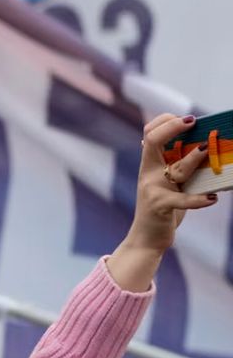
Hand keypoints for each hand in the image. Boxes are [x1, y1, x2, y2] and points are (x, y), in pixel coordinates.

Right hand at [110, 113, 218, 289]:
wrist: (147, 238)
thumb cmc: (164, 207)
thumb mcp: (169, 182)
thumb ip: (179, 165)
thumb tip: (206, 146)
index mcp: (150, 164)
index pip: (150, 133)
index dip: (166, 121)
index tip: (188, 119)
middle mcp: (149, 173)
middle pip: (152, 141)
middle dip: (172, 127)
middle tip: (192, 120)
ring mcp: (153, 189)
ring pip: (176, 169)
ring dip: (193, 159)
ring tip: (207, 150)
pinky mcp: (160, 207)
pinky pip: (182, 200)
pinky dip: (198, 199)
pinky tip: (211, 198)